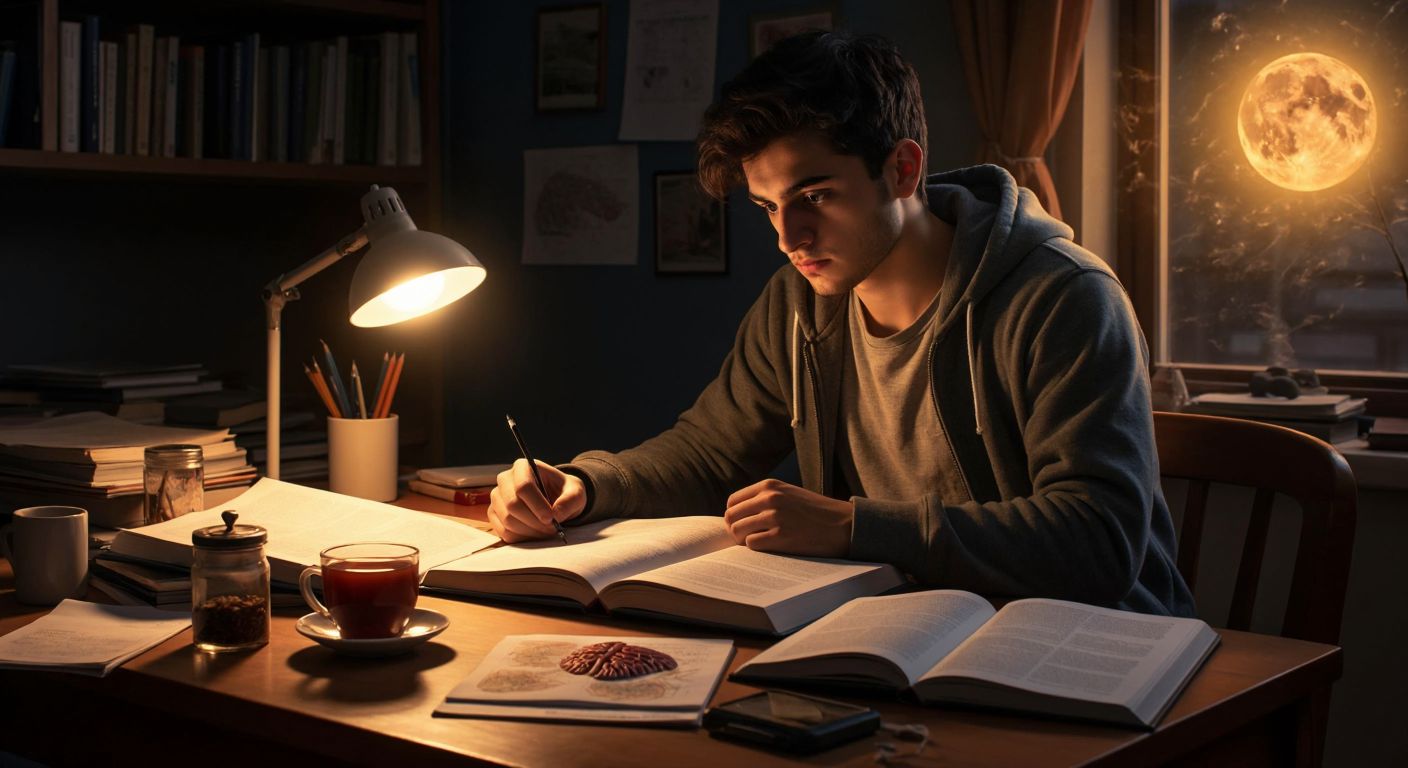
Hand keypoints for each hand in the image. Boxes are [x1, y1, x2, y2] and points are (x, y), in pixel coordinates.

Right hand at [486, 459, 586, 542]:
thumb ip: (570, 501)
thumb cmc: (564, 492)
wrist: (555, 500)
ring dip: (529, 531)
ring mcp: (497, 498)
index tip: (551, 518)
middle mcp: (505, 480)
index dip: (537, 505)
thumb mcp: (575, 492)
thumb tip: (556, 515)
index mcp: (523, 467)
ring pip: (507, 520)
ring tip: (546, 531)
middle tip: (552, 529)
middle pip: (513, 504)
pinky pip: (503, 531)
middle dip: (534, 521)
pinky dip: (521, 538)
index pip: (523, 486)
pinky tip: (535, 535)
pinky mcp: (495, 515)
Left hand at [722, 479, 852, 556]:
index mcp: (769, 486)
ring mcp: (774, 517)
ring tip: (757, 543)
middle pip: (732, 516)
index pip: (733, 501)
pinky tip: (769, 547)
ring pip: (738, 531)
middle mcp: (769, 498)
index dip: (734, 515)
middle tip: (744, 538)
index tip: (741, 524)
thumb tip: (737, 514)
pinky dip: (756, 548)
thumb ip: (765, 498)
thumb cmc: (815, 511)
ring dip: (743, 540)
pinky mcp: (780, 536)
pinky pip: (752, 544)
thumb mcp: (788, 493)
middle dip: (734, 529)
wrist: (842, 524)